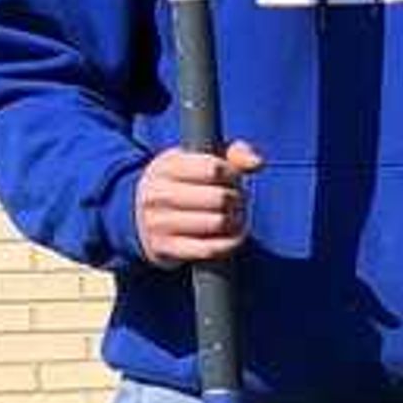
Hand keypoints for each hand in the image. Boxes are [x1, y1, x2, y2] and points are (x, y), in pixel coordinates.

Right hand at [134, 140, 259, 267]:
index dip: (233, 174)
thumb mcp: (202, 160)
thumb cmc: (186, 183)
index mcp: (165, 166)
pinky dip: (230, 243)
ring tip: (234, 216)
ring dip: (236, 221)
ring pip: (218, 223)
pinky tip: (231, 235)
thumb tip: (257, 162)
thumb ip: (234, 153)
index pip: (214, 168)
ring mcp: (157, 222)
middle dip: (237, 200)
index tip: (231, 178)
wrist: (144, 217)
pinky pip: (211, 249)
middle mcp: (156, 194)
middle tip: (236, 201)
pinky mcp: (164, 248)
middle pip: (220, 197)